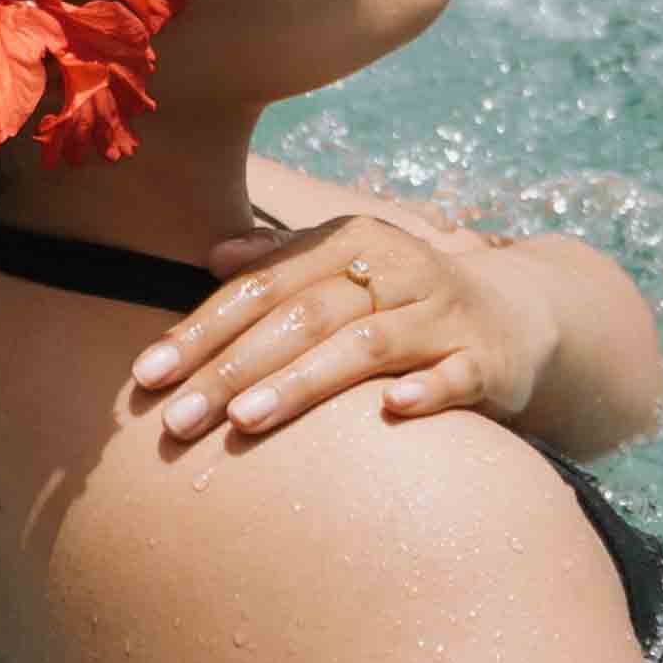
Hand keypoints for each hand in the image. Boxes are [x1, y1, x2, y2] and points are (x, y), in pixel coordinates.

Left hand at [127, 204, 554, 449]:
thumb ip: (281, 262)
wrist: (517, 316)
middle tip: (177, 419)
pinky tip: (390, 412)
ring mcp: (441, 314)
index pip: (260, 286)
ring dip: (303, 382)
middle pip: (301, 318)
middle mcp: (395, 269)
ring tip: (247, 419)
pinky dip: (426, 392)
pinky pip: (454, 376)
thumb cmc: (405, 298)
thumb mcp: (345, 269)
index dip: (200, 329)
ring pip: (363, 347)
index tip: (146, 374)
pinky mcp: (485, 359)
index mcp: (350, 242)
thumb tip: (211, 254)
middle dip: (233, 368)